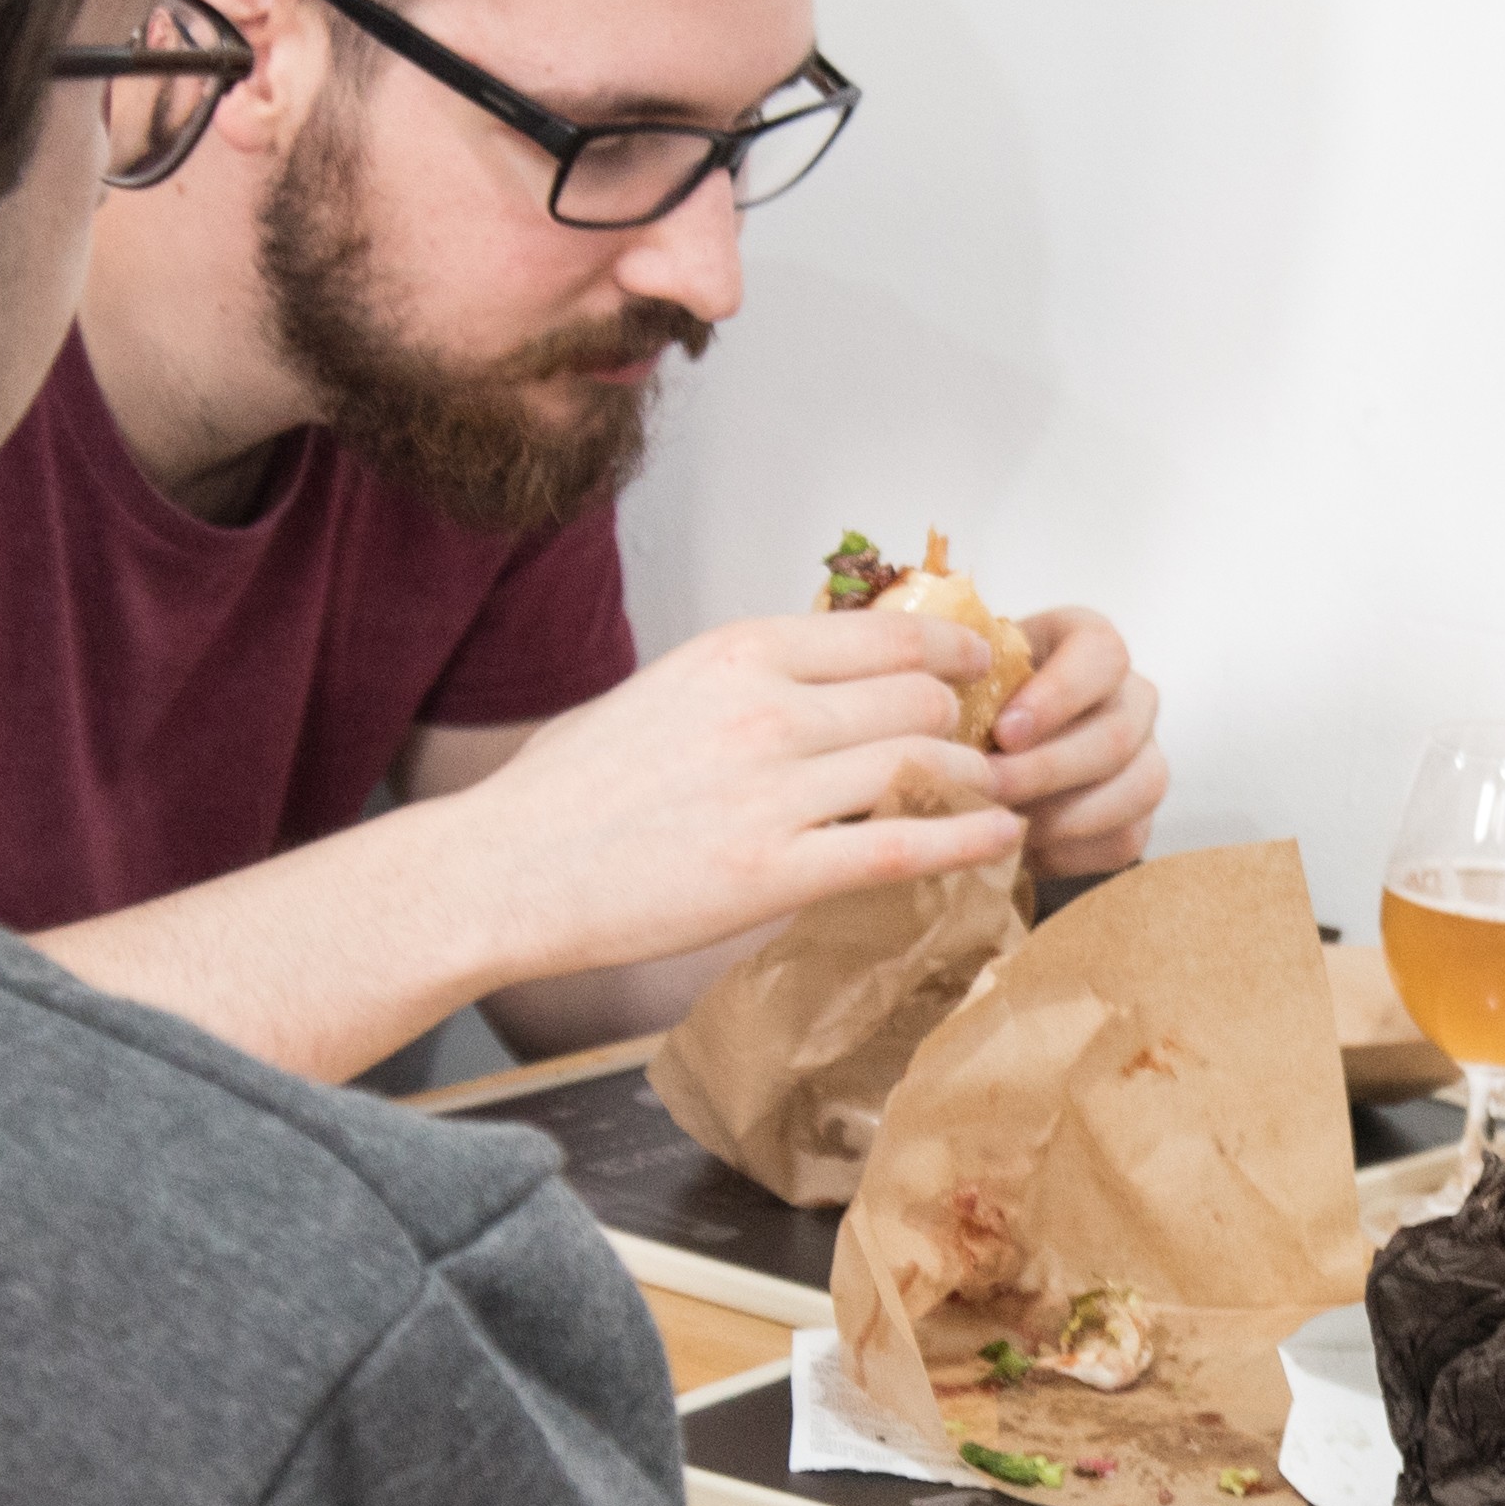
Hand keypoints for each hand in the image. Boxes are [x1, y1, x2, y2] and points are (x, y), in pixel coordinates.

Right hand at [446, 612, 1017, 977]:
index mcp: (738, 652)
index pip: (887, 633)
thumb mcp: (660, 692)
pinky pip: (905, 847)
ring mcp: (775, 791)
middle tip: (983, 747)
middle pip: (920, 699)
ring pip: (926, 767)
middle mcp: (767, 709)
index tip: (977, 665)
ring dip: (974, 784)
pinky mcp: (775, 872)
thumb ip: (744, 682)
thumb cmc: (566, 791)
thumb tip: (818, 681)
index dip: (952, 650)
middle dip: (964, 724)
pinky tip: (1001, 840)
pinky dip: (969, 841)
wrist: (503, 870)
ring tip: (994, 797)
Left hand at [985, 604, 1168, 877]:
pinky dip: (1070, 852)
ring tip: (1000, 824)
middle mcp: (1132, 697)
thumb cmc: (967, 705)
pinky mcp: (1139, 817)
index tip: (1003, 731)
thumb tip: (939, 707)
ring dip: (1062, 815)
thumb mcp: (962, 677)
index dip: (1058, 695)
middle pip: (1118, 734)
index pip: (1103, 655)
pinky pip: (1125, 839)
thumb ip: (958, 679)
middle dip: (1047, 769)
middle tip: (988, 788)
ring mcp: (1145, 759)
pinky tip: (1020, 848)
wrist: (980, 760)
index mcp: (1091, 645)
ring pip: (1137, 789)